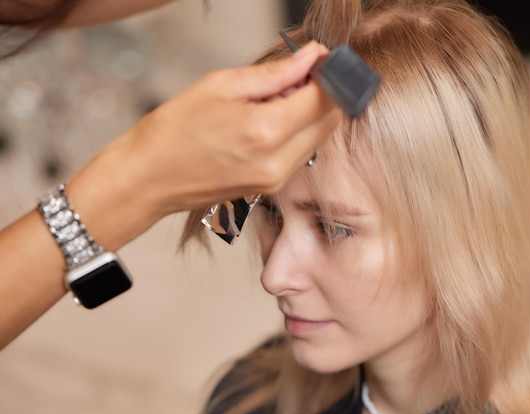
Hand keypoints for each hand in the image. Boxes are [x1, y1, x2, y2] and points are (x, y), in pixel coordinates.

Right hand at [66, 41, 338, 249]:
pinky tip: (271, 121)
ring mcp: (278, 179)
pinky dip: (299, 132)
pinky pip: (303, 153)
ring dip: (311, 113)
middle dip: (324, 92)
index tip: (319, 59)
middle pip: (330, 120)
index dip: (329, 73)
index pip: (325, 97)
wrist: (148, 178)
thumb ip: (275, 73)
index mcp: (266, 130)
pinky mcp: (273, 188)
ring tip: (275, 99)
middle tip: (297, 75)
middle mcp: (279, 161)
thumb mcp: (221, 85)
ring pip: (320, 137)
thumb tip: (311, 57)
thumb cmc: (174, 130)